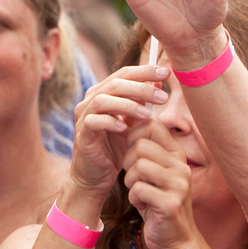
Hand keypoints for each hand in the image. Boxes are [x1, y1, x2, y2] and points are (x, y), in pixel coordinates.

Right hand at [70, 64, 171, 198]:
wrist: (96, 176)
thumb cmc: (115, 149)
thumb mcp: (133, 124)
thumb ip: (141, 104)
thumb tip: (158, 84)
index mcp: (103, 94)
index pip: (123, 74)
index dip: (144, 71)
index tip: (166, 73)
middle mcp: (90, 101)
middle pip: (115, 84)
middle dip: (141, 88)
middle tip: (162, 97)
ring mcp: (84, 116)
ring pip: (103, 100)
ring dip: (127, 104)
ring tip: (147, 114)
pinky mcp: (81, 134)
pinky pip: (94, 121)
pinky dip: (110, 122)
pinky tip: (124, 128)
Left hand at [119, 119, 199, 248]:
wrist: (174, 239)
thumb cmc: (156, 201)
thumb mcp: (153, 171)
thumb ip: (145, 149)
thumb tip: (126, 119)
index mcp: (176, 154)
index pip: (152, 125)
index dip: (132, 134)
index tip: (128, 151)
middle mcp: (181, 166)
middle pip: (141, 146)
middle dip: (128, 162)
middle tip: (134, 178)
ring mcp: (179, 184)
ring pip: (138, 166)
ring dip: (130, 181)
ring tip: (139, 192)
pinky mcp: (171, 203)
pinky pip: (138, 189)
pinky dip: (134, 198)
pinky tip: (143, 205)